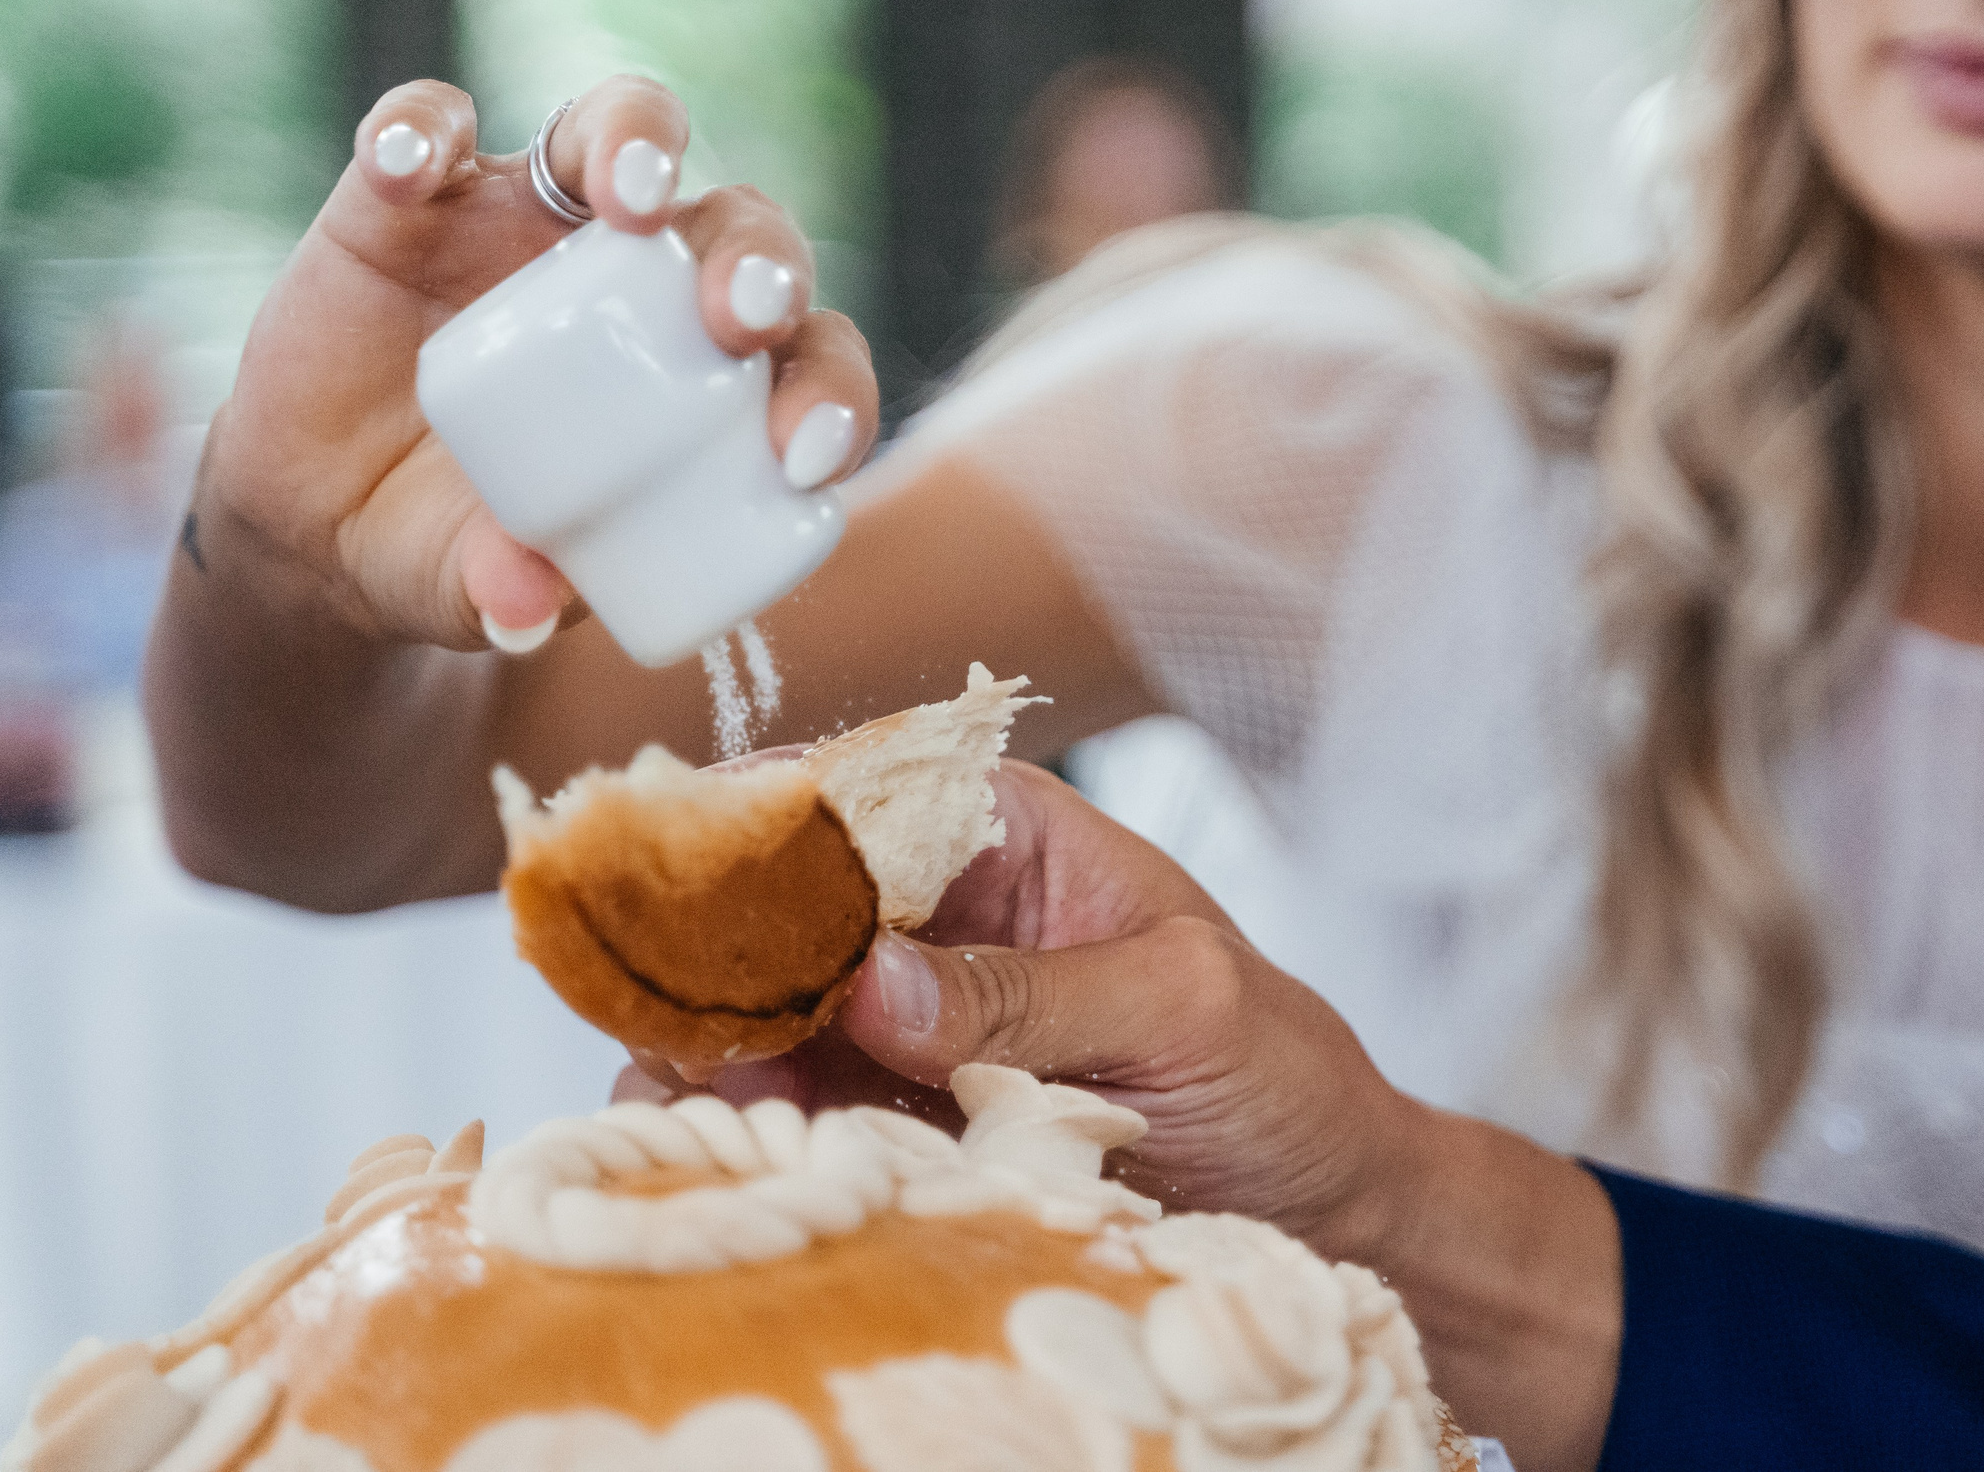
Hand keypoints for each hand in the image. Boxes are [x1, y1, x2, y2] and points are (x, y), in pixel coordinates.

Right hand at [193, 75, 877, 646]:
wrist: (324, 525)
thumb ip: (516, 595)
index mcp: (703, 370)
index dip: (829, 389)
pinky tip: (405, 168)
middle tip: (744, 320)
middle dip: (759, 258)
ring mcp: (525, 219)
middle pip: (735, 223)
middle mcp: (638, 274)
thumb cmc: (459, 551)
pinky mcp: (410, 201)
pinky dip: (417, 134)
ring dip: (633, 141)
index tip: (806, 457)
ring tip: (628, 195)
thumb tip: (526, 614)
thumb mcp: (490, 589)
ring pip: (607, 131)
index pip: (805, 352)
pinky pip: (422, 135)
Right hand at [619, 763, 1622, 1467]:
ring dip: (714, 1054)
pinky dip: (751, 1129)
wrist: (1318, 1194)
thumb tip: (873, 980)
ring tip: (689, 1110)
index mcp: (1009, 828)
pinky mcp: (895, 1105)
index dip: (755, 821)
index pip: (857, 788)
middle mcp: (938, 905)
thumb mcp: (1178, 1011)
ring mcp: (905, 1009)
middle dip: (712, 955)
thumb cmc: (1276, 1067)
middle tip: (665, 1024)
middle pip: (781, 900)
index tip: (676, 880)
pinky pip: (794, 1103)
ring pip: (766, 1007)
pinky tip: (727, 1155)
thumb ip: (1031, 993)